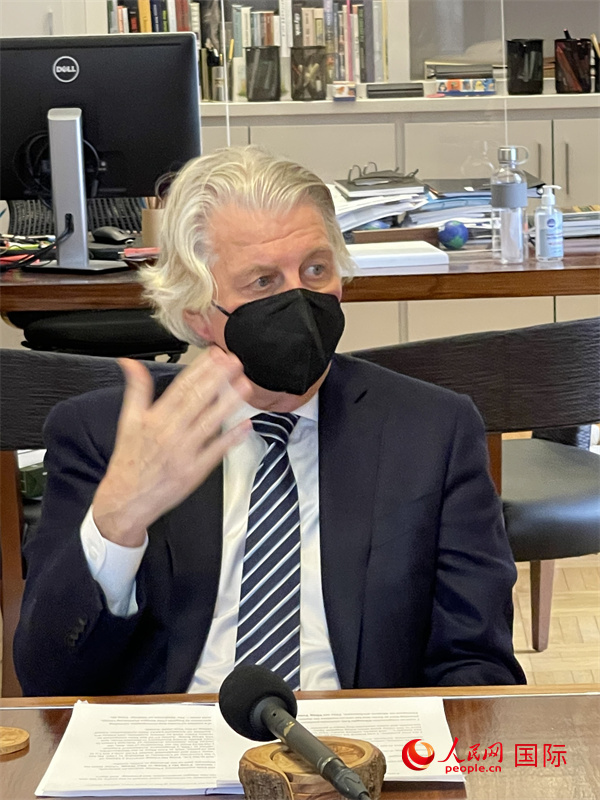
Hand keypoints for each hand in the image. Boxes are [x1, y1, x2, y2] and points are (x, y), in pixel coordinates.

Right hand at [93, 347, 251, 546]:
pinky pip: (216, 451)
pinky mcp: (194, 471)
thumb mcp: (128, 420)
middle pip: (197, 400)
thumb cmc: (130, 460)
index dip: (199, 369)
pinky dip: (231, 438)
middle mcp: (170, 433)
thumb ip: (136, 389)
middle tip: (235, 362)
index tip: (215, 355)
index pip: (181, 387)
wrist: (126, 500)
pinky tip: (245, 425)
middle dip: (218, 379)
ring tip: (244, 386)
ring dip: (228, 404)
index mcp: (154, 418)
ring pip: (210, 423)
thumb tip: (130, 362)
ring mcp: (184, 452)